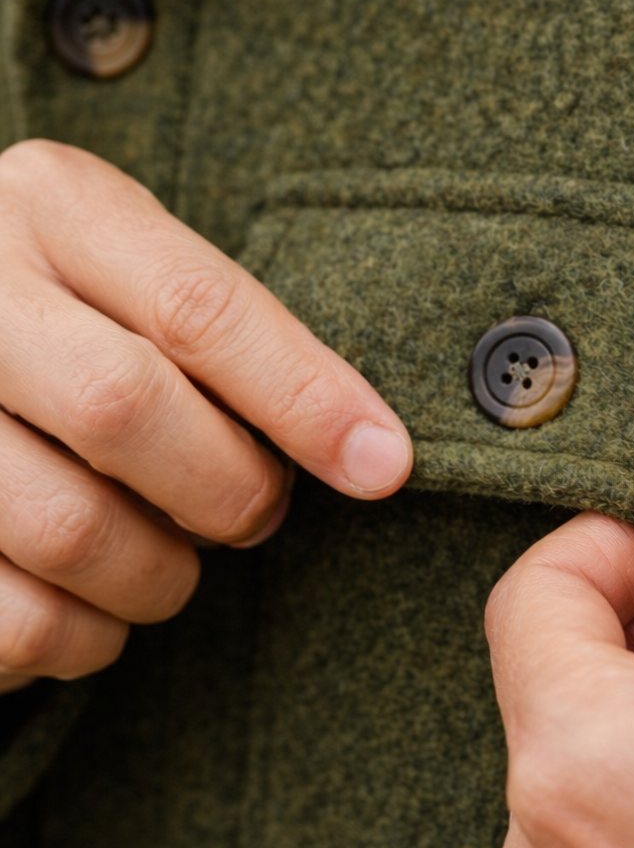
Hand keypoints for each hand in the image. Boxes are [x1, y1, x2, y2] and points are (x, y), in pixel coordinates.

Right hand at [0, 141, 411, 695]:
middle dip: (225, 489)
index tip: (383, 465)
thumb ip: (222, 340)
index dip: (302, 397)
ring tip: (169, 567)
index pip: (195, 305)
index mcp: (48, 209)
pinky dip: (85, 638)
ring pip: (69, 528)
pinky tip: (93, 610)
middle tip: (255, 516)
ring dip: (158, 578)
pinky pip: (19, 620)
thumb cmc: (74, 330)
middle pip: (123, 406)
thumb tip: (365, 453)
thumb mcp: (137, 282)